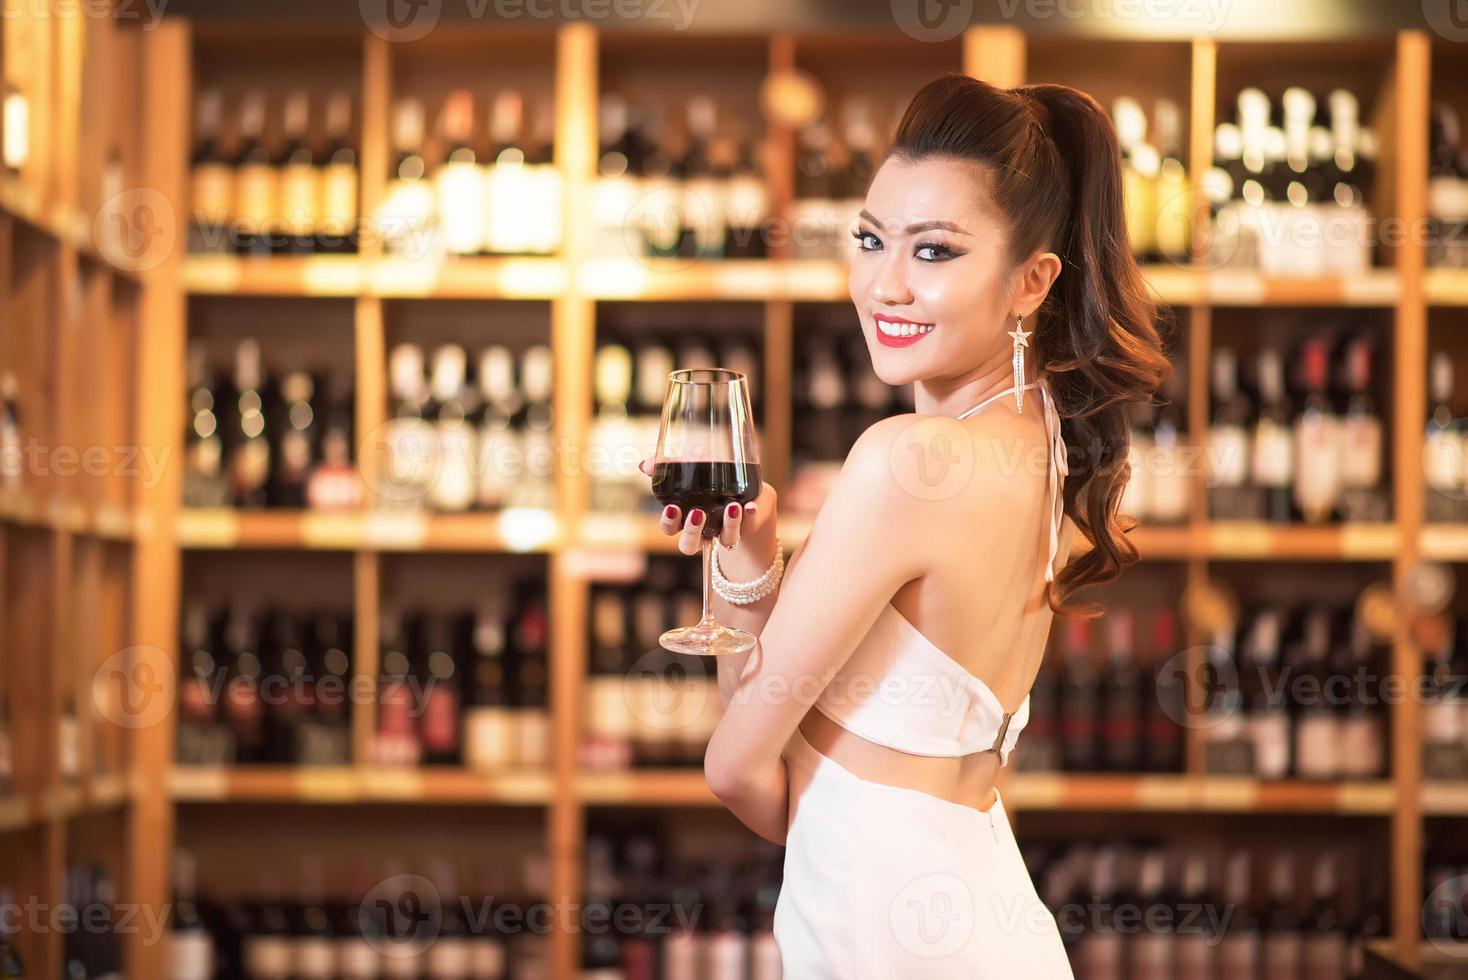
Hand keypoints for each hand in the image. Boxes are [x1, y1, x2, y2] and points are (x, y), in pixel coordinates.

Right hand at [638, 456, 778, 556]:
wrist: (746, 489)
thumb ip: (666, 467)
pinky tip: (750, 506)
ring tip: (733, 507)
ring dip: (729, 525)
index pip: (669, 529)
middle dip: (692, 532)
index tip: (672, 507)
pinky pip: (748, 526)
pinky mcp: (746, 527)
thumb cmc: (711, 483)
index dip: (669, 522)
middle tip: (698, 513)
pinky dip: (750, 517)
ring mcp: (725, 532)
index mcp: (685, 520)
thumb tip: (645, 465)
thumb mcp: (690, 471)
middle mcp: (704, 531)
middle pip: (690, 545)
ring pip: (725, 540)